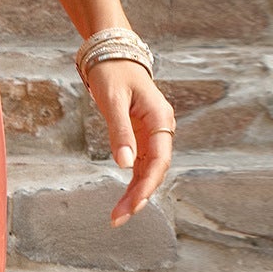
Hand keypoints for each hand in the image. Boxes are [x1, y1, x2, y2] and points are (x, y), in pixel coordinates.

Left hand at [83, 58, 174, 225]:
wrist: (111, 53)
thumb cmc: (112, 73)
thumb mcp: (112, 101)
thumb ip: (120, 133)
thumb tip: (125, 165)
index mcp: (160, 118)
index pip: (159, 160)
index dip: (147, 186)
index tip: (133, 205)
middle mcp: (161, 128)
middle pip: (155, 170)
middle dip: (139, 196)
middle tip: (119, 218)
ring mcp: (152, 133)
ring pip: (148, 170)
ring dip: (135, 194)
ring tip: (117, 216)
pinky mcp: (142, 136)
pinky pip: (141, 164)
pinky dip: (132, 182)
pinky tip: (123, 200)